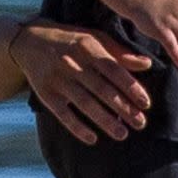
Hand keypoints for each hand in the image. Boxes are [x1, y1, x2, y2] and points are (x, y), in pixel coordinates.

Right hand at [10, 22, 152, 145]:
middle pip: (102, 89)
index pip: (113, 70)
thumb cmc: (72, 41)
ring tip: (122, 134)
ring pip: (85, 104)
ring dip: (105, 121)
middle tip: (140, 123)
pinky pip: (63, 114)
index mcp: (88, 47)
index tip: (146, 103)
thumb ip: (120, 53)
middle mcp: (72, 63)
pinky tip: (93, 139)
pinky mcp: (45, 94)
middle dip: (123, 108)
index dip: (130, 87)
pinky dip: (77, 127)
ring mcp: (58, 79)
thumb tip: (148, 64)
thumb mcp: (95, 39)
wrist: (29, 40)